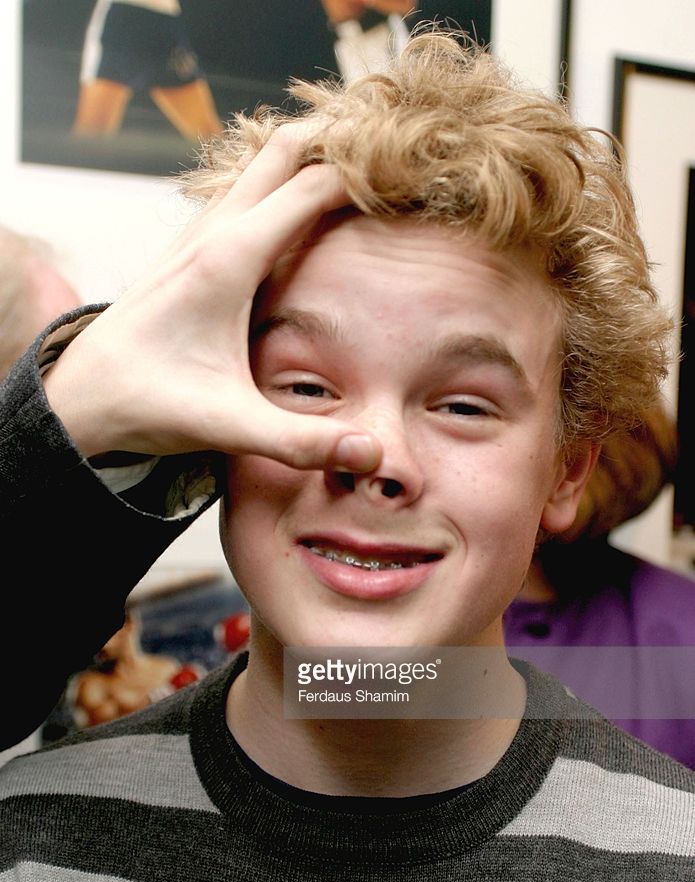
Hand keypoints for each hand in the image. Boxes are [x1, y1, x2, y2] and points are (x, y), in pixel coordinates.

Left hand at [43, 125, 380, 473]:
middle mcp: (214, 230)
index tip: (418, 184)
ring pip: (262, 161)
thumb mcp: (227, 425)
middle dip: (341, 139)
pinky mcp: (193, 248)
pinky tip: (308, 213)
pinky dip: (285, 181)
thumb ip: (302, 441)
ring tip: (365, 174)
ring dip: (312, 154)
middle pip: (286, 148)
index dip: (370, 176)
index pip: (315, 186)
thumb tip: (374, 453)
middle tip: (395, 157)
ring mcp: (199, 233)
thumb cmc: (146, 401)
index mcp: (230, 257)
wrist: (80, 395)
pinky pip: (246, 190)